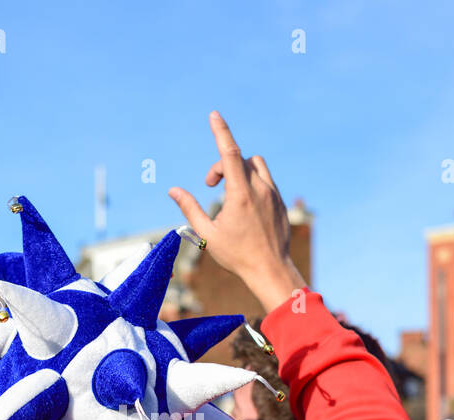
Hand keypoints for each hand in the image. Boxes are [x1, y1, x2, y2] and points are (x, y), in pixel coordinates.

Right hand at [169, 112, 305, 313]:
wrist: (271, 270)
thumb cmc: (237, 255)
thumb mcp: (207, 235)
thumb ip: (190, 209)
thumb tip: (173, 190)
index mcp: (240, 194)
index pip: (230, 153)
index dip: (220, 131)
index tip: (214, 115)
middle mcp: (259, 189)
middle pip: (239, 159)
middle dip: (221, 165)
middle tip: (209, 186)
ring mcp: (273, 194)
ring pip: (255, 165)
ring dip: (239, 170)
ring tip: (228, 192)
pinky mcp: (280, 201)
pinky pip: (265, 179)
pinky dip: (251, 181)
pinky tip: (244, 204)